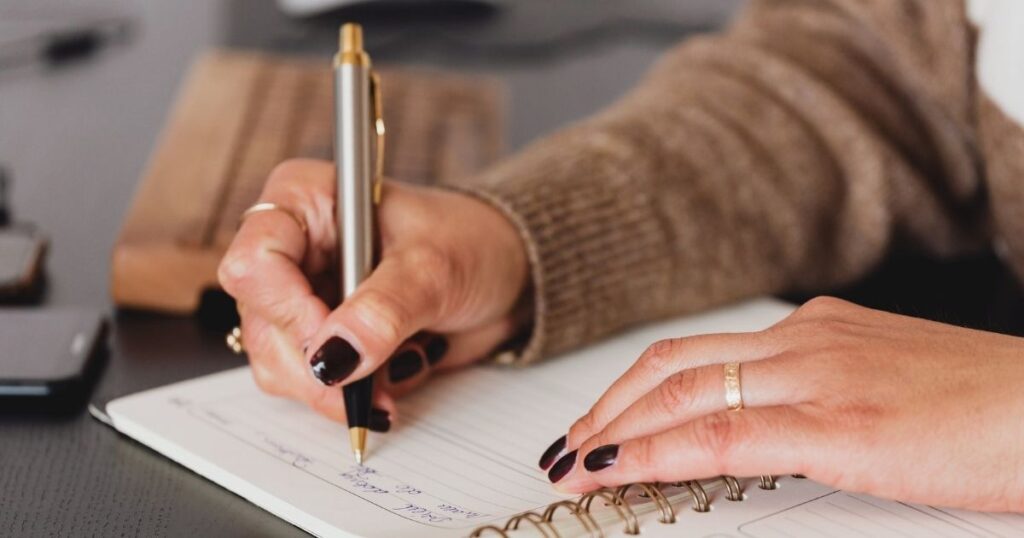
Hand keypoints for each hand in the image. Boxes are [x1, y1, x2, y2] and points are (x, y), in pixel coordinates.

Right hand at [218, 159, 529, 423]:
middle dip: (317, 367)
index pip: (255, 261)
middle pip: (263, 324)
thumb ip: (383, 311)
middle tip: (368, 386)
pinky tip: (397, 371)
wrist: (509, 275)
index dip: (288, 311)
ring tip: (401, 367)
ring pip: (279, 364)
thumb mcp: (434, 269)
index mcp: (306, 201)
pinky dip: (355, 394)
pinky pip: (312, 385)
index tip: (336, 346)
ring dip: (338, 387)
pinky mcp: (325, 340)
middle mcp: (294, 249)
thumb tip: (334, 359)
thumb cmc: (473, 243)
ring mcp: (305, 298)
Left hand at [541, 297, 1023, 511]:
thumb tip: (775, 430)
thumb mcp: (890, 391)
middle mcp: (807, 342)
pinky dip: (657, 451)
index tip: (601, 421)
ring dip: (616, 428)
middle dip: (609, 406)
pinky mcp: (840, 426)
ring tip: (575, 461)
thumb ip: (827, 400)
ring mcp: (819, 378)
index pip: (699, 355)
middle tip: (568, 442)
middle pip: (673, 365)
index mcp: (818, 332)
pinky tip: (619, 468)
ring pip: (683, 394)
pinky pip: (722, 434)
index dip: (635, 389)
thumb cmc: (993, 408)